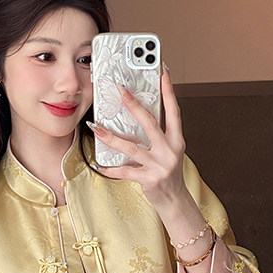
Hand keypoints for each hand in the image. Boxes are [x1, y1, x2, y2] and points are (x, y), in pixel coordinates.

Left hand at [90, 67, 187, 211]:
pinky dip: (111, 169)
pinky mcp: (149, 179)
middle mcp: (170, 151)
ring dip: (111, 137)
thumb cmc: (168, 172)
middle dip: (135, 105)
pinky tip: (99, 165)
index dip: (169, 90)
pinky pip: (125, 172)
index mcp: (177, 140)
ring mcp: (160, 165)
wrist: (175, 200)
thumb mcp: (169, 151)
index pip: (174, 111)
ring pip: (132, 148)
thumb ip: (158, 135)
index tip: (162, 71)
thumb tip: (137, 114)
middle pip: (151, 123)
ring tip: (96, 128)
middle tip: (121, 90)